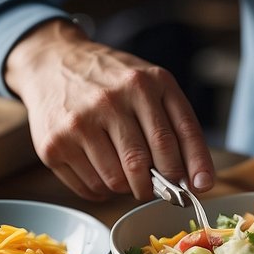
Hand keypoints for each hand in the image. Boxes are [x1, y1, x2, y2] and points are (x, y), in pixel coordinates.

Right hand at [4, 18, 214, 200]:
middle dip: (157, 186)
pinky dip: (103, 190)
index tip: (200, 187)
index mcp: (145, 83)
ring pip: (116, 181)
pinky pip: (90, 187)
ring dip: (127, 188)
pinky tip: (102, 172)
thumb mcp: (149, 84)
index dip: (194, 166)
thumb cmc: (110, 81)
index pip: (178, 134)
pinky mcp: (54, 144)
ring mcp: (80, 122)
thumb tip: (197, 180)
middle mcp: (111, 100)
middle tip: (156, 188)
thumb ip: (175, 124)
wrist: (52, 62)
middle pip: (144, 164)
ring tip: (126, 175)